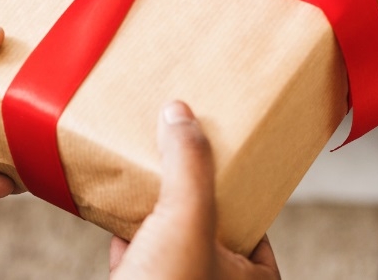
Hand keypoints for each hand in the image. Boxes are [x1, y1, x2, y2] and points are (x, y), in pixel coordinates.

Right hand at [109, 102, 279, 279]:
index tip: (226, 163)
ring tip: (154, 175)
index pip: (258, 228)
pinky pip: (137, 257)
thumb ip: (188, 165)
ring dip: (159, 212)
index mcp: (250, 279)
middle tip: (186, 161)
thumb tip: (180, 115)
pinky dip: (128, 234)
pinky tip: (119, 212)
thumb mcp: (186, 218)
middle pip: (210, 228)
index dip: (243, 193)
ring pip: (172, 243)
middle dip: (194, 195)